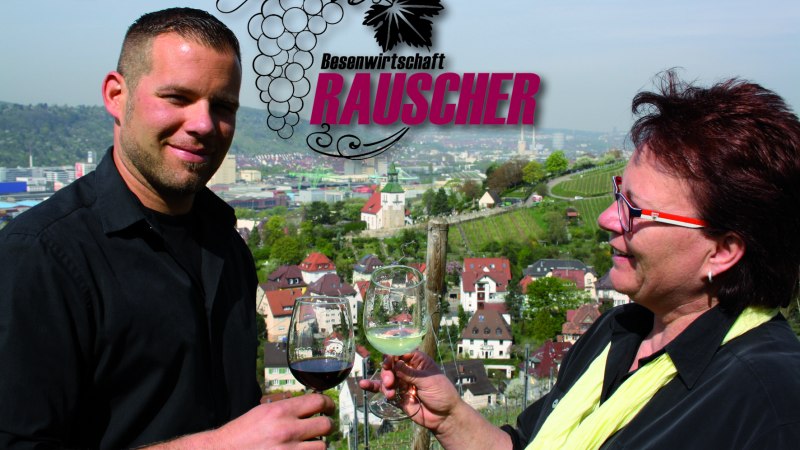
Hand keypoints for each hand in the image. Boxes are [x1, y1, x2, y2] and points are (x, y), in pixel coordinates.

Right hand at [152, 394, 335, 448]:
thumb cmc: (241, 433)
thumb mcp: (262, 412)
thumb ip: (286, 408)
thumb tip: (308, 406)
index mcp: (280, 411)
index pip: (318, 402)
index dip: (328, 404)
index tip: (328, 407)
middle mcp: (287, 430)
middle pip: (325, 424)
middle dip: (326, 425)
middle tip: (323, 426)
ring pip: (322, 446)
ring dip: (318, 444)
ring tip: (310, 443)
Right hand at [359, 351, 461, 432]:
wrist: (445, 417)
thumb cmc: (442, 394)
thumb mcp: (428, 380)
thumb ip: (409, 373)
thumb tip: (395, 362)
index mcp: (419, 362)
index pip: (402, 352)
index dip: (393, 353)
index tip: (388, 359)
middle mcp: (409, 370)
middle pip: (391, 364)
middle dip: (387, 370)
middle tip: (390, 380)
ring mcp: (403, 383)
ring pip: (387, 377)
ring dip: (384, 382)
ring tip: (390, 391)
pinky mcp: (398, 396)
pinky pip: (384, 390)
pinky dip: (374, 387)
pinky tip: (364, 385)